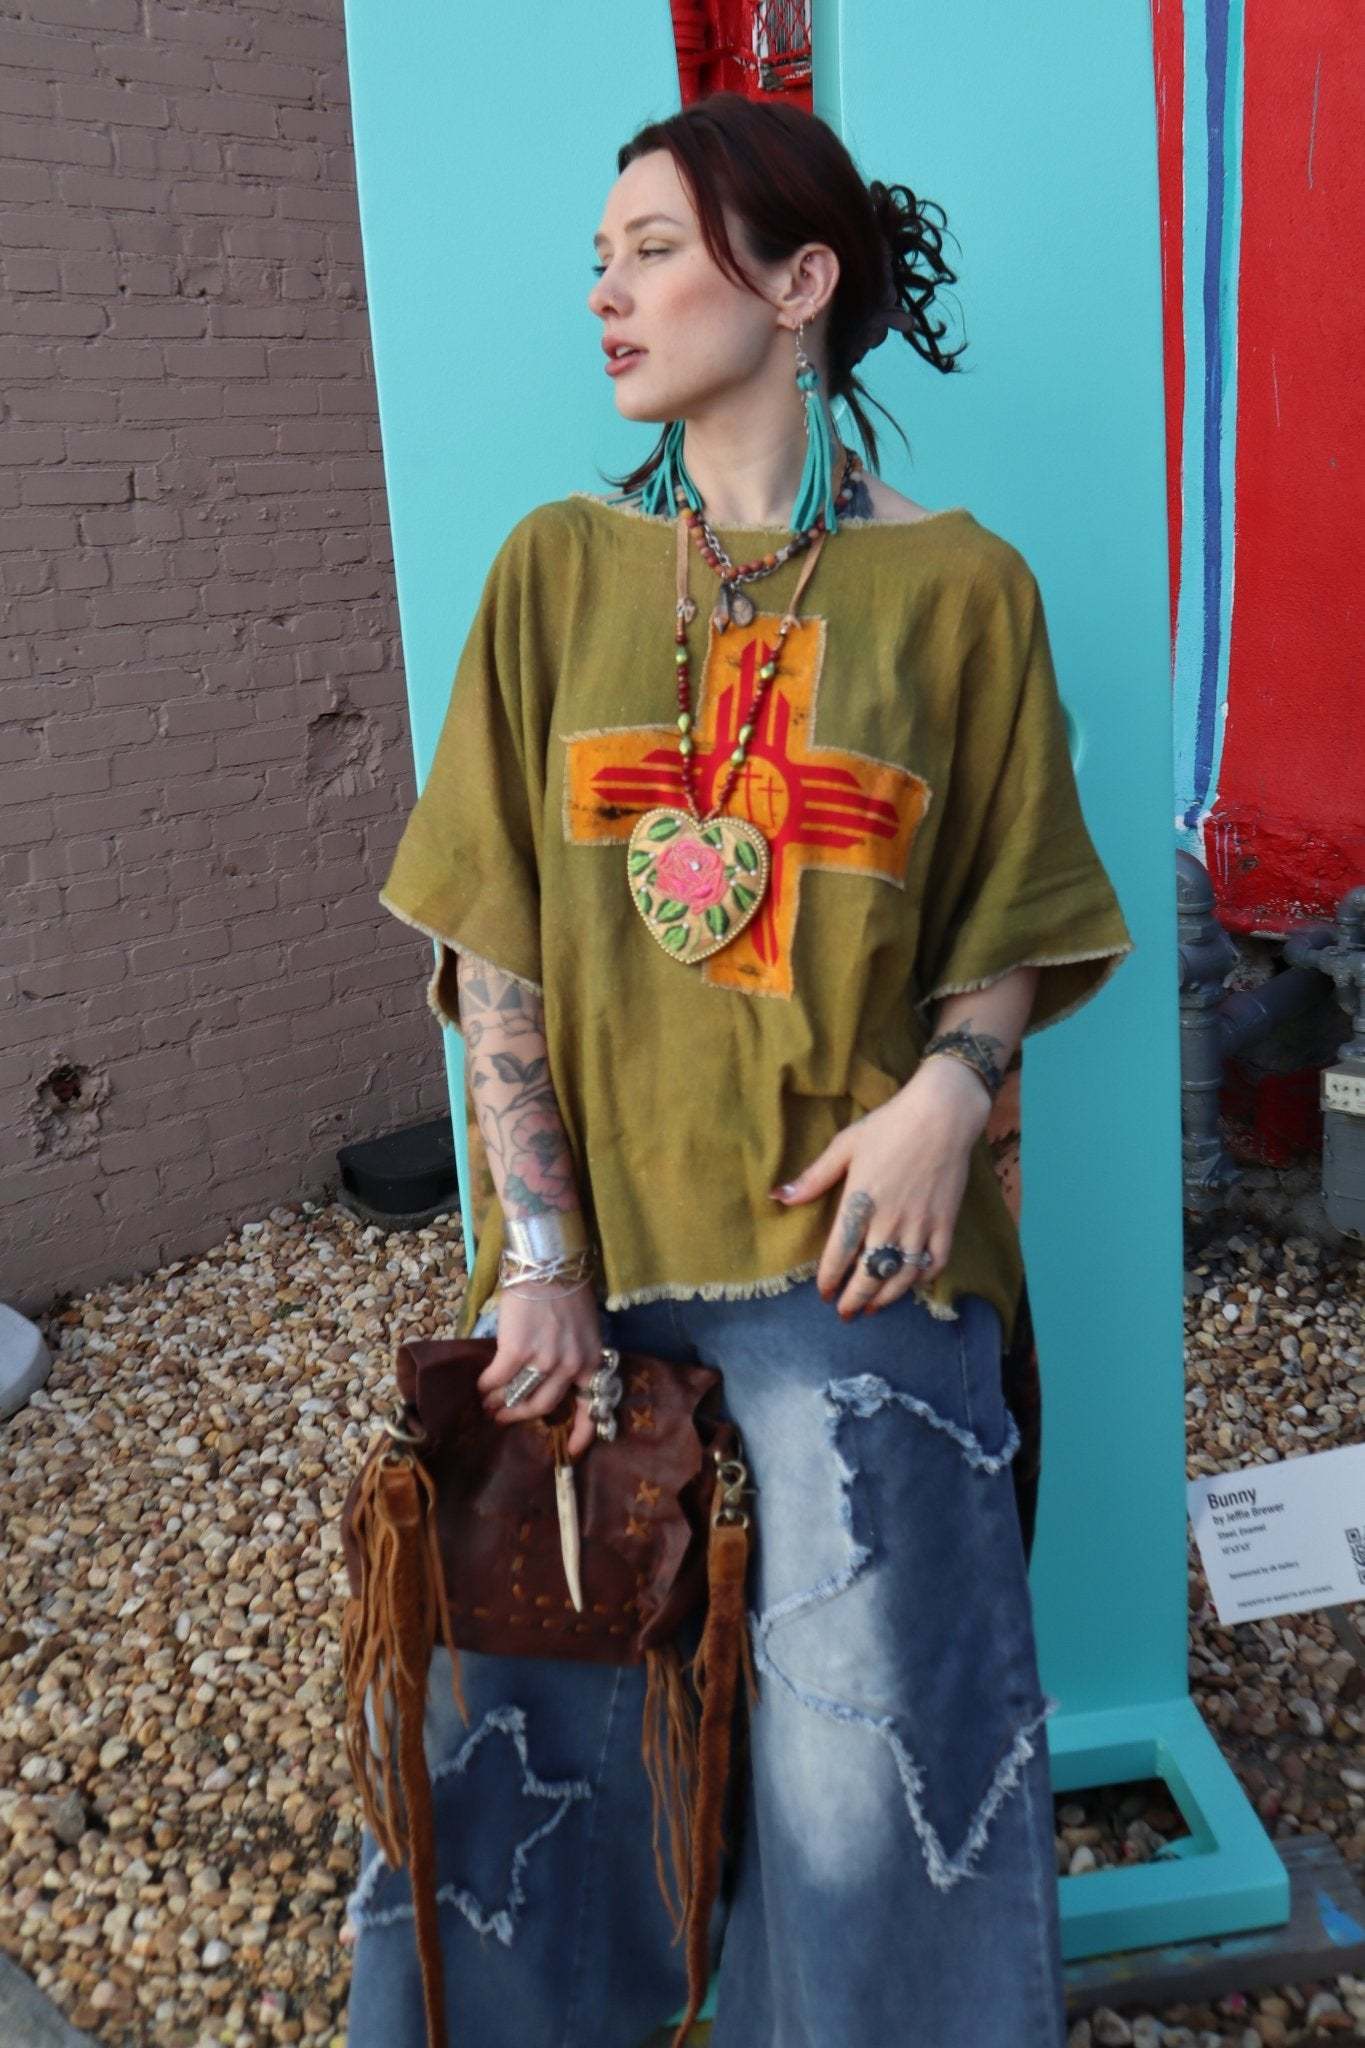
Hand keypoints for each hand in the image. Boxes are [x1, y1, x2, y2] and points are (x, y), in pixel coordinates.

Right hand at [476, 1278, 605, 1459]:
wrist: (548, 1264)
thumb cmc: (566, 1290)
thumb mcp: (582, 1329)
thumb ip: (571, 1355)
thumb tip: (546, 1378)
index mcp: (591, 1361)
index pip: (591, 1408)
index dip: (582, 1434)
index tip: (573, 1452)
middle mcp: (571, 1366)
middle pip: (543, 1406)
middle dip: (520, 1415)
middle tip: (504, 1417)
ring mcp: (544, 1360)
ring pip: (518, 1395)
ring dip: (499, 1403)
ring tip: (487, 1404)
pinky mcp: (517, 1351)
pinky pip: (498, 1378)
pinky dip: (486, 1385)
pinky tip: (480, 1385)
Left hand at [770, 1057, 991, 1318]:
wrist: (942, 1114)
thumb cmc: (889, 1125)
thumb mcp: (845, 1146)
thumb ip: (814, 1177)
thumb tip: (779, 1196)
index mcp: (860, 1203)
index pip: (839, 1254)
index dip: (830, 1279)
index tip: (824, 1293)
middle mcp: (890, 1221)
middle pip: (870, 1275)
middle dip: (856, 1299)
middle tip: (847, 1313)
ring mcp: (920, 1224)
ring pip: (903, 1276)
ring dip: (886, 1297)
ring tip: (874, 1307)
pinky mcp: (946, 1222)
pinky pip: (935, 1261)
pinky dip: (923, 1278)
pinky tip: (911, 1282)